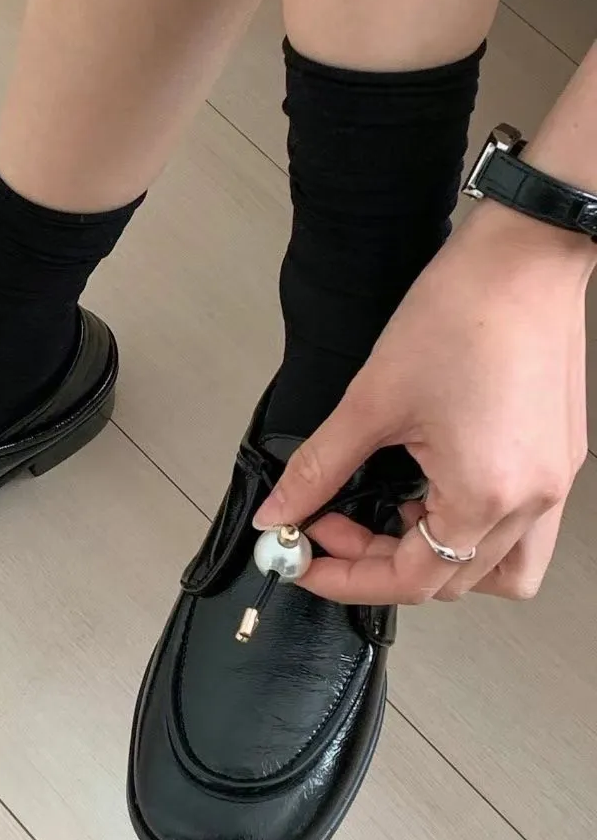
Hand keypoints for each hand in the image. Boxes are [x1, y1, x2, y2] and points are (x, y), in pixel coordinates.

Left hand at [253, 201, 592, 604]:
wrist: (525, 256)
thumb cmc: (462, 314)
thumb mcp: (370, 401)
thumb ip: (318, 469)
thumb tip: (279, 511)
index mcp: (484, 495)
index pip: (410, 580)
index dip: (346, 578)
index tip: (304, 559)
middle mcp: (530, 502)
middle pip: (452, 583)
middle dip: (380, 564)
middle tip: (332, 526)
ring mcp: (554, 484)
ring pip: (498, 571)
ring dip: (438, 561)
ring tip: (390, 515)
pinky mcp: (560, 460)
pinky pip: (518, 529)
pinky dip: (469, 529)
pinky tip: (429, 489)